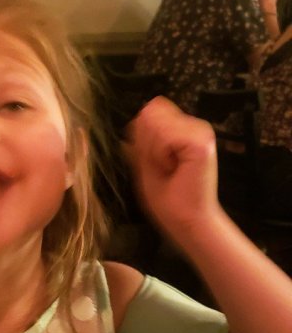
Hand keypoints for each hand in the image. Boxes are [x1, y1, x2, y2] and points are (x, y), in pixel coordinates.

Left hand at [124, 97, 220, 241]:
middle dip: (147, 142)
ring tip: (168, 168)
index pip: (150, 111)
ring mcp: (201, 132)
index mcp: (183, 130)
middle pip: (150, 112)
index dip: (143, 135)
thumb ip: (139, 142)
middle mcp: (195, 126)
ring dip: (153, 150)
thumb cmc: (169, 199)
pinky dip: (160, 154)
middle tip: (161, 166)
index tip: (154, 161)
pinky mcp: (201, 142)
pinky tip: (172, 168)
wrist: (186, 221)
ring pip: (155, 122)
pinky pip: (164, 136)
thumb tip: (131, 123)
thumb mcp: (145, 164)